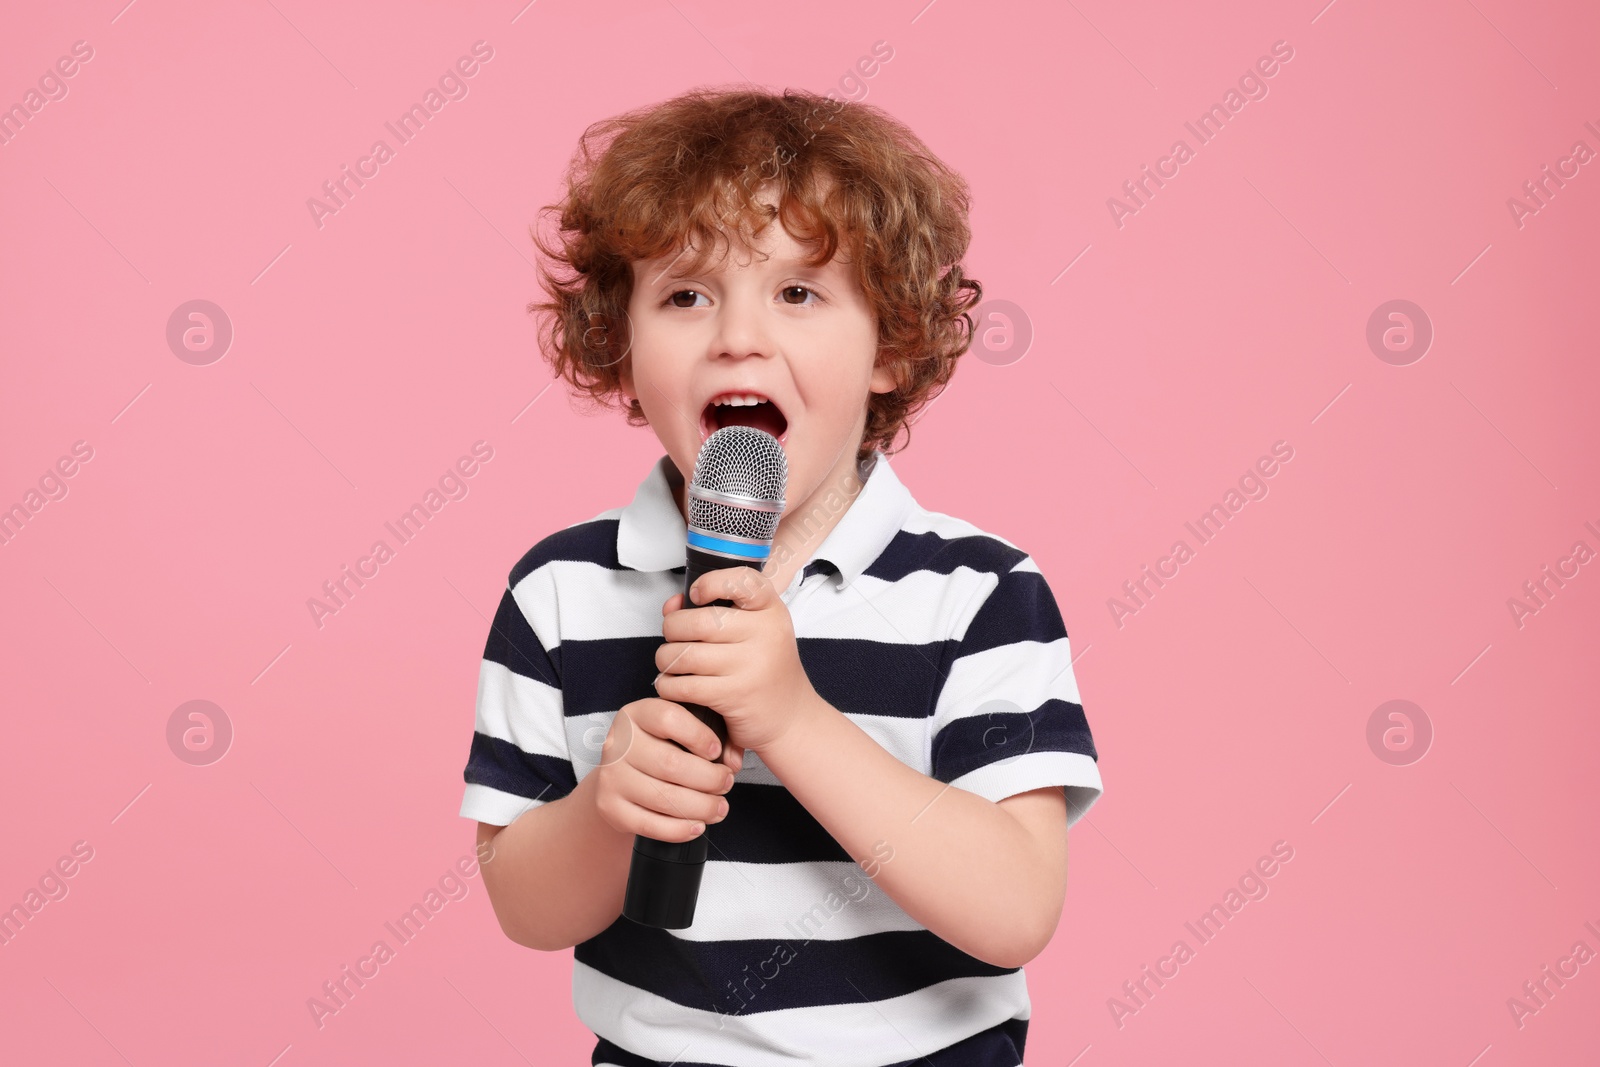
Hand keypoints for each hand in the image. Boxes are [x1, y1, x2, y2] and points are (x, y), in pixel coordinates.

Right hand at [589, 696, 740, 842]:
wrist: (620, 777)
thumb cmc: (658, 750)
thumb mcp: (673, 731)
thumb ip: (702, 735)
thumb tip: (731, 760)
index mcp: (636, 715)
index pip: (668, 718)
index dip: (699, 736)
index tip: (717, 751)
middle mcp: (618, 744)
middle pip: (670, 763)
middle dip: (708, 778)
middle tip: (726, 783)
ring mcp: (611, 777)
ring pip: (663, 797)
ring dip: (700, 807)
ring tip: (719, 808)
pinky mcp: (610, 807)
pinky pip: (649, 824)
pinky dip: (679, 829)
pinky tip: (697, 825)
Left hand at [653, 565, 822, 754]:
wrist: (790, 717)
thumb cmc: (763, 668)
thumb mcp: (751, 631)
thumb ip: (711, 610)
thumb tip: (671, 605)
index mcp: (771, 610)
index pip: (743, 581)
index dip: (711, 583)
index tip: (696, 595)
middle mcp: (766, 634)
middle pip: (698, 622)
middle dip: (672, 629)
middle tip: (673, 638)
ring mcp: (752, 666)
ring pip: (685, 655)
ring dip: (666, 659)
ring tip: (671, 663)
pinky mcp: (736, 695)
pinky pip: (684, 685)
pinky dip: (669, 686)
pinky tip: (674, 685)